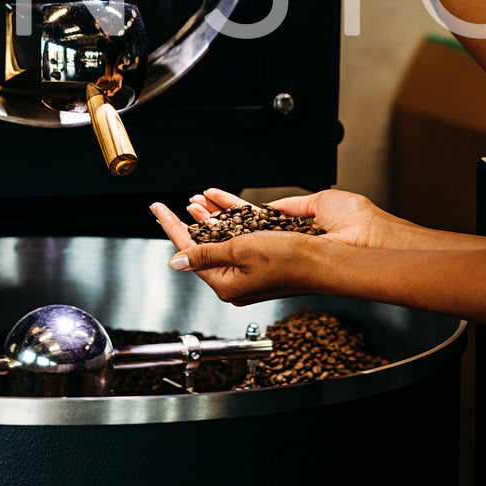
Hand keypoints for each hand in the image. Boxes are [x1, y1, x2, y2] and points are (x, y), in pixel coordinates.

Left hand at [150, 201, 326, 304]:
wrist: (328, 261)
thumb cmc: (290, 260)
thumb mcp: (241, 251)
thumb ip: (207, 253)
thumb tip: (177, 262)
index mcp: (226, 284)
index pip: (189, 252)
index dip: (171, 226)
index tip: (157, 209)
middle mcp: (236, 279)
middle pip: (203, 246)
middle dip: (188, 222)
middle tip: (169, 206)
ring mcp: (250, 269)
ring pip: (221, 238)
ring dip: (208, 218)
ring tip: (194, 201)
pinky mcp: (264, 258)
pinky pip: (241, 236)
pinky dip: (230, 220)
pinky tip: (222, 208)